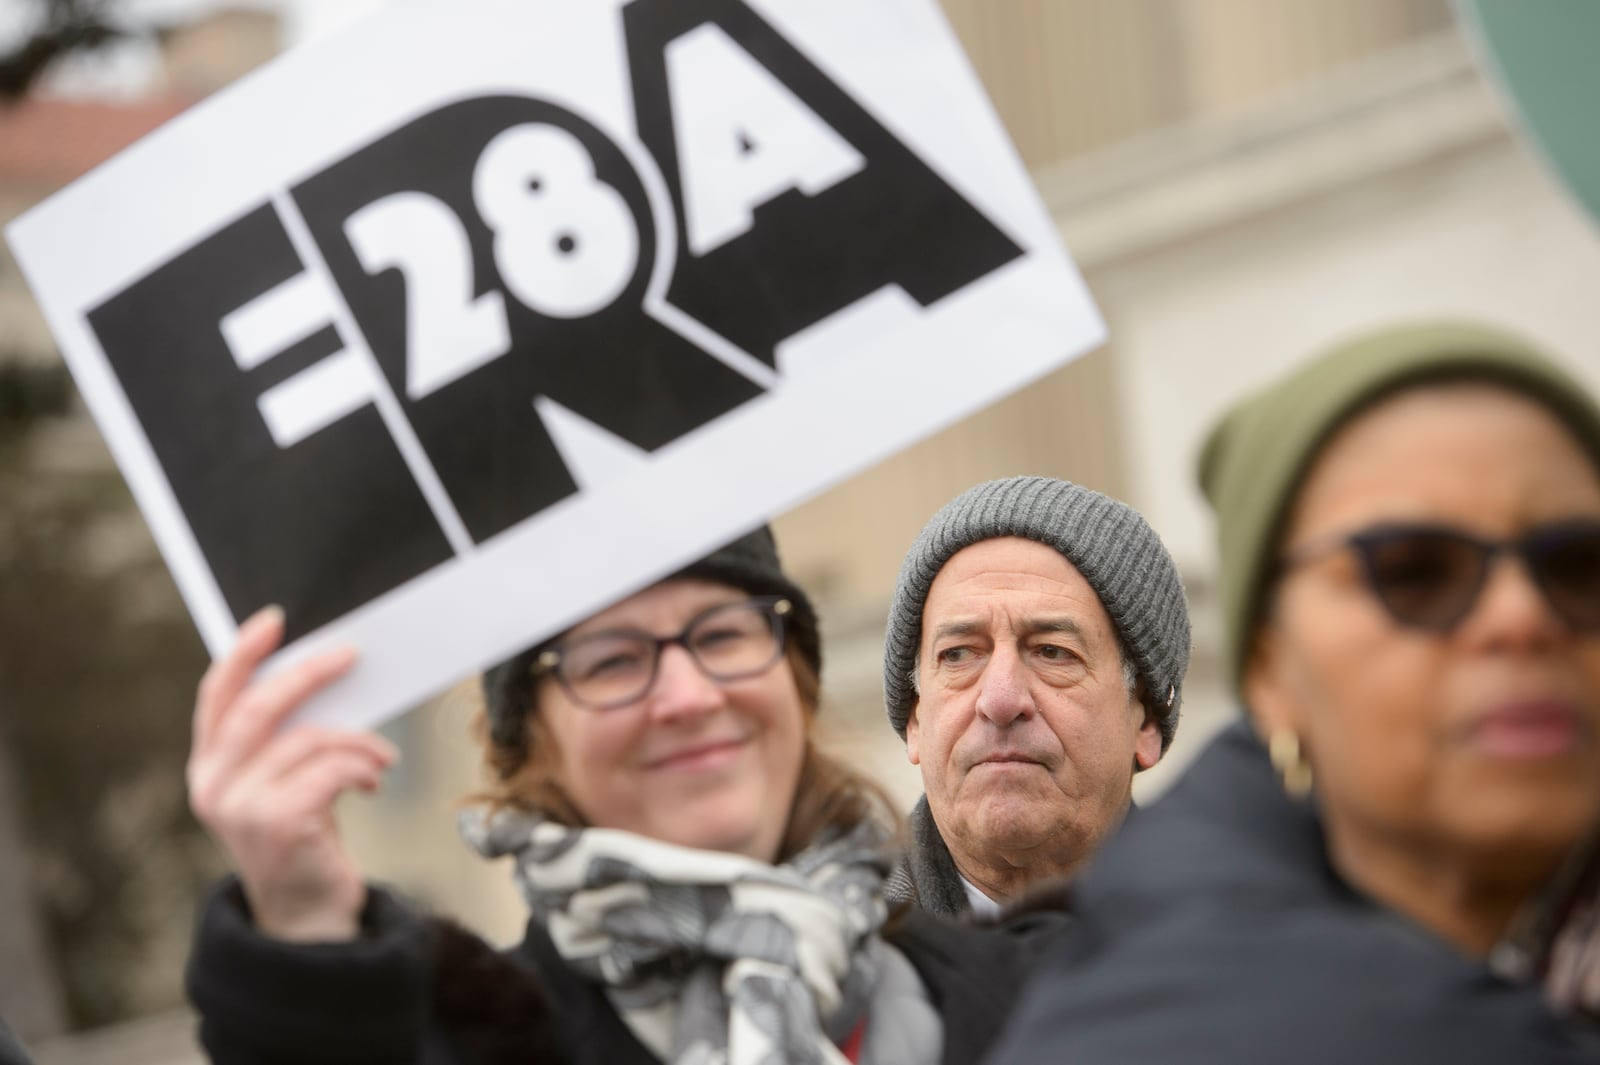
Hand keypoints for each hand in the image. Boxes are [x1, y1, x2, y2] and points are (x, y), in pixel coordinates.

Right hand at [187, 607, 397, 941]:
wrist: (307, 915)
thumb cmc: (303, 838)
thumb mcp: (281, 784)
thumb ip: (282, 740)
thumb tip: (325, 675)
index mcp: (208, 767)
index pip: (215, 696)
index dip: (242, 653)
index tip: (274, 619)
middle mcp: (213, 785)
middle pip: (260, 706)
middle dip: (310, 673)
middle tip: (350, 655)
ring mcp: (241, 807)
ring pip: (309, 738)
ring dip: (358, 740)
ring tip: (381, 757)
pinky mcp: (278, 823)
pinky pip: (331, 769)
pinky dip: (362, 766)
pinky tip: (373, 782)